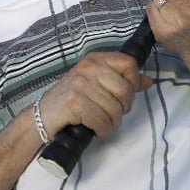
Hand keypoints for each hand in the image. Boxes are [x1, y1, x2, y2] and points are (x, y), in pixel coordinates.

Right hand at [38, 52, 152, 138]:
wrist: (41, 117)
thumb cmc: (72, 101)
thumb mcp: (97, 85)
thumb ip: (123, 81)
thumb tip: (148, 81)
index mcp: (95, 59)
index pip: (129, 64)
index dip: (133, 83)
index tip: (124, 96)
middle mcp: (88, 67)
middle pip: (125, 89)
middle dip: (122, 108)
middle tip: (111, 114)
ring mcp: (80, 83)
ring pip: (115, 108)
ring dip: (112, 123)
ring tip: (101, 124)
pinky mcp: (74, 101)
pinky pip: (102, 120)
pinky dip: (102, 130)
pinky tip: (94, 129)